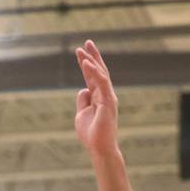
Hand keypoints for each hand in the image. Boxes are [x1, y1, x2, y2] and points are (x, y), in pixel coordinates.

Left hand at [75, 40, 118, 154]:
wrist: (99, 148)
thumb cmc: (91, 133)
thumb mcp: (81, 114)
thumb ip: (83, 100)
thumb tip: (83, 89)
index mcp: (99, 97)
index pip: (92, 76)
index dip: (86, 64)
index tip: (80, 51)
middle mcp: (105, 94)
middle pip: (99, 71)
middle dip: (92, 56)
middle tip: (86, 42)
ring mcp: (108, 97)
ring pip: (100, 75)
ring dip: (92, 61)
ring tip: (83, 50)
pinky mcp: (108, 102)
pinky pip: (101, 83)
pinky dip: (94, 73)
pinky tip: (87, 64)